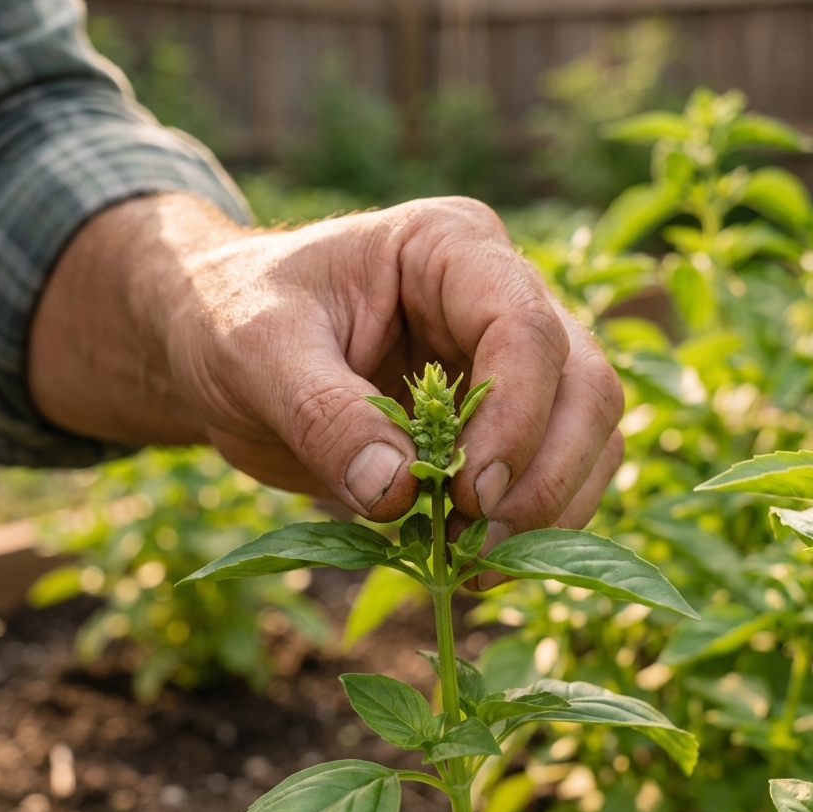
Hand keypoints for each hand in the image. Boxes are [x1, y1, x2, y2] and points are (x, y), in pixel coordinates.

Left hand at [30, 193, 623, 553]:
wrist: (220, 347)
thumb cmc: (233, 318)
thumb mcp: (257, 350)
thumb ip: (324, 413)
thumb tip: (395, 493)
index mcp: (449, 247)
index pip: (523, 324)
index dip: (515, 416)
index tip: (467, 495)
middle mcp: (500, 294)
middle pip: (585, 383)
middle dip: (547, 474)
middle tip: (479, 544)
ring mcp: (511, 360)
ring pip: (591, 434)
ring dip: (551, 509)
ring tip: (474, 564)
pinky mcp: (504, 418)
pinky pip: (558, 472)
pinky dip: (533, 525)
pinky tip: (475, 560)